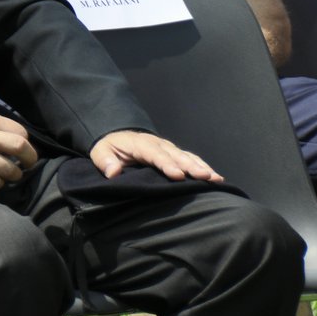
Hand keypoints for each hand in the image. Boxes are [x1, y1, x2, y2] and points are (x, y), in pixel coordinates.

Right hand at [0, 111, 37, 190]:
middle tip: (28, 163)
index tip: (22, 148)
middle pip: (20, 147)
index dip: (26, 142)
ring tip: (10, 172)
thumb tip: (24, 140)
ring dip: (15, 174)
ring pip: (11, 170)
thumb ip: (0, 126)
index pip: (21, 132)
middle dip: (30, 158)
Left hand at [89, 130, 221, 182]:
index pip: (154, 154)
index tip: (178, 175)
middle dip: (191, 166)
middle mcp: (158, 144)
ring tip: (215, 178)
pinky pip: (191, 159)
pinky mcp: (175, 153)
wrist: (117, 137)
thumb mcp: (100, 152)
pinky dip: (203, 166)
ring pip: (187, 156)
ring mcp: (168, 148)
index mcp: (140, 144)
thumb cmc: (110, 148)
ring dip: (201, 167)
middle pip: (176, 155)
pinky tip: (216, 178)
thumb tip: (113, 172)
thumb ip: (105, 161)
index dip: (166, 164)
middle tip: (205, 177)